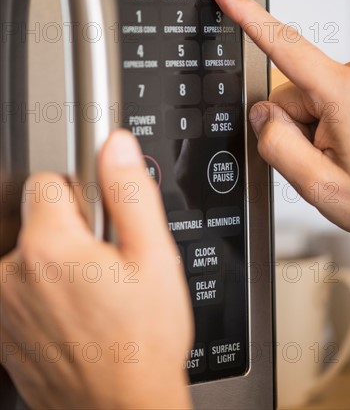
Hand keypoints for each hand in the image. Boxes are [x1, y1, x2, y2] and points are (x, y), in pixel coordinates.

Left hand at [0, 130, 193, 408]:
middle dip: (70, 230)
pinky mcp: (3, 329)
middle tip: (105, 264)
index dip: (81, 195)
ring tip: (93, 293)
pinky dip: (43, 292)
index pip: (47, 181)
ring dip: (56, 263)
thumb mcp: (154, 257)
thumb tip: (115, 146)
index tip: (100, 221)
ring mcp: (3, 306)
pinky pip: (20, 288)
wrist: (122, 409)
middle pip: (36, 218)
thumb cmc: (142, 342)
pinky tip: (76, 314)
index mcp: (49, 247)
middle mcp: (12, 274)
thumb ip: (130, 192)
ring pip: (28, 253)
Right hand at [213, 0, 349, 236]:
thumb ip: (278, 147)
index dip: (248, 17)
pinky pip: (328, 98)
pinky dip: (330, 122)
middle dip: (296, 126)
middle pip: (291, 92)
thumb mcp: (321, 186)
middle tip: (322, 157)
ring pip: (310, 98)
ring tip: (343, 155)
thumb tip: (261, 114)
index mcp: (346, 95)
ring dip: (315, 127)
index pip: (284, 47)